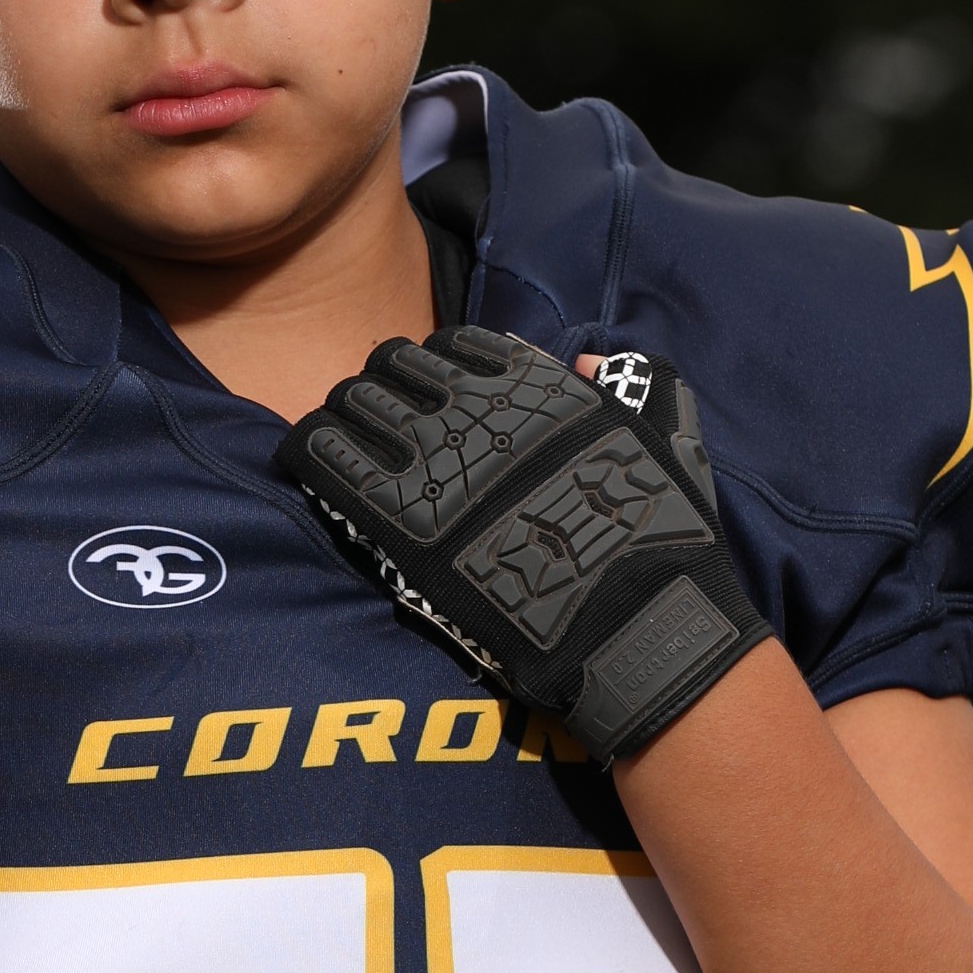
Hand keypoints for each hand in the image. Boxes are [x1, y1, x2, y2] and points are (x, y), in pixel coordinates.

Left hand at [272, 327, 772, 762]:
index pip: (458, 345)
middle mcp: (483, 409)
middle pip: (396, 365)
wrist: (632, 626)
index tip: (425, 390)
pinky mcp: (399, 521)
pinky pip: (329, 458)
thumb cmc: (660, 546)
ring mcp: (436, 461)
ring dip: (344, 413)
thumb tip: (585, 356)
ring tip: (338, 437)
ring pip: (355, 403)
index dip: (434, 365)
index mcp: (538, 385)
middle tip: (372, 415)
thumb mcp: (667, 442)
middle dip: (382, 384)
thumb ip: (632, 386)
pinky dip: (309, 448)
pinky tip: (304, 456)